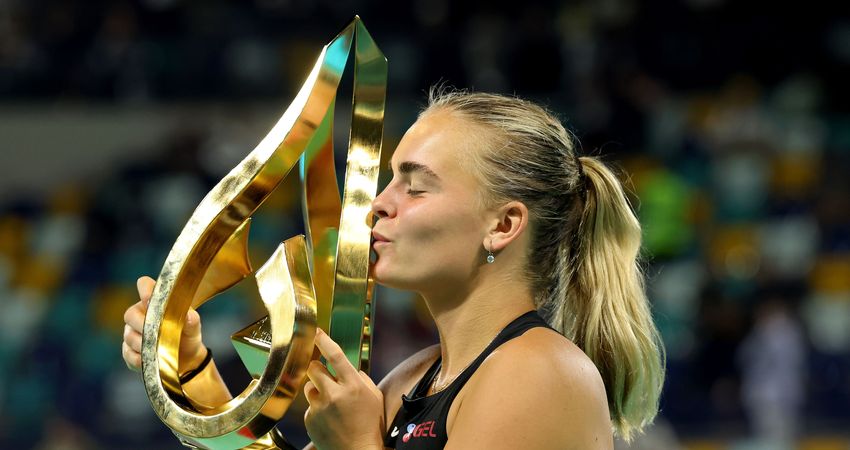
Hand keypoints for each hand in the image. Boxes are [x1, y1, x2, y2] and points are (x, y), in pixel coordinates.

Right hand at [121, 276, 206, 372]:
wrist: (185, 359)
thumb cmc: (187, 335)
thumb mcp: (193, 327)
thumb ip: (191, 319)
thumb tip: (189, 315)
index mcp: (154, 301)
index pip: (144, 285)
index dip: (145, 290)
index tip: (150, 299)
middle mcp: (139, 314)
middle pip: (130, 314)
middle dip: (143, 325)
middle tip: (156, 334)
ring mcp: (131, 332)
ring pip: (129, 336)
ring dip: (143, 344)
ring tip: (158, 349)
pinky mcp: (128, 351)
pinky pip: (128, 353)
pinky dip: (140, 358)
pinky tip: (152, 360)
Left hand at [304, 329, 384, 449]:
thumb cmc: (370, 425)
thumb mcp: (374, 397)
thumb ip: (362, 379)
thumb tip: (350, 369)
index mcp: (353, 386)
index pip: (335, 355)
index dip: (324, 340)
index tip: (316, 332)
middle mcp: (334, 394)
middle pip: (314, 368)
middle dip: (318, 368)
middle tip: (325, 376)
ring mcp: (320, 407)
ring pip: (309, 386)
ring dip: (317, 389)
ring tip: (330, 402)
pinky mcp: (310, 419)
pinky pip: (309, 405)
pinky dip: (317, 408)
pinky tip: (328, 417)